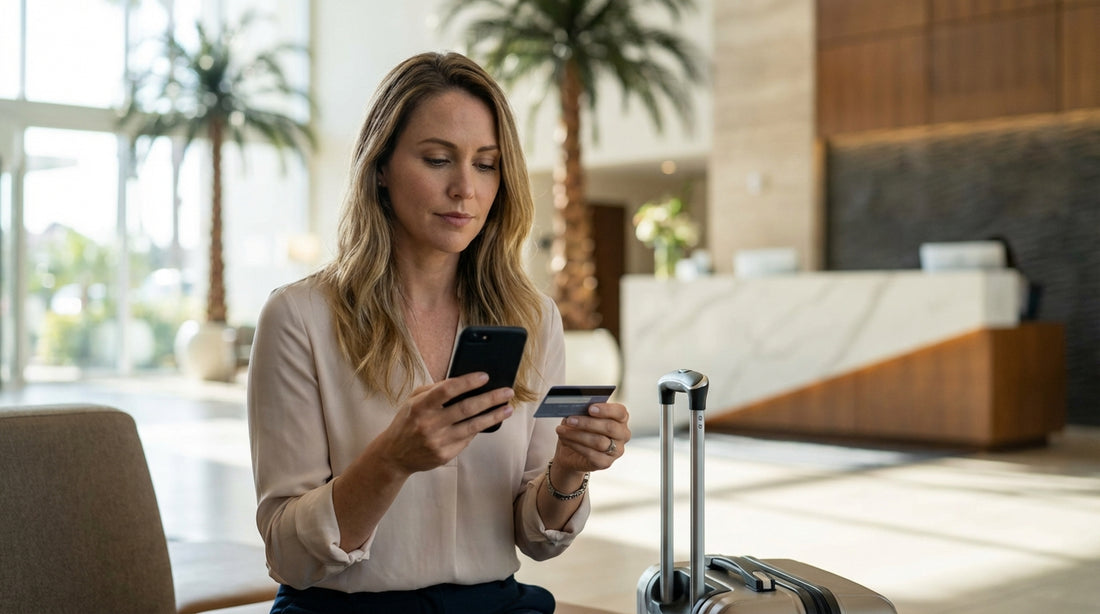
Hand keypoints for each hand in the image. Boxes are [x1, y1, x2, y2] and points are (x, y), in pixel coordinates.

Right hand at [373, 372, 514, 474]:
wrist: (394, 455)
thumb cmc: (407, 421)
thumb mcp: (413, 400)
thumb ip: (434, 390)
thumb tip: (464, 382)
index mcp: (420, 406)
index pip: (447, 390)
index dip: (468, 382)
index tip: (485, 376)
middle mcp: (429, 424)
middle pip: (466, 408)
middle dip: (490, 399)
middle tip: (508, 392)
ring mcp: (437, 442)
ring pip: (473, 426)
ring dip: (494, 416)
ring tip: (508, 408)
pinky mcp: (444, 455)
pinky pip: (467, 439)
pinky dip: (478, 429)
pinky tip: (488, 421)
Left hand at [552, 402, 630, 474]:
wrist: (572, 452)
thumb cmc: (580, 428)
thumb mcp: (581, 416)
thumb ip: (583, 411)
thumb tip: (575, 408)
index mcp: (621, 418)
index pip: (620, 412)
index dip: (606, 410)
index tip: (590, 408)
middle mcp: (623, 434)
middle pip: (610, 427)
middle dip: (588, 423)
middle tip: (570, 420)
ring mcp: (617, 450)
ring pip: (599, 442)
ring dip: (577, 435)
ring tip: (562, 430)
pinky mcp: (606, 463)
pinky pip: (591, 454)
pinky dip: (575, 445)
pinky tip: (565, 440)